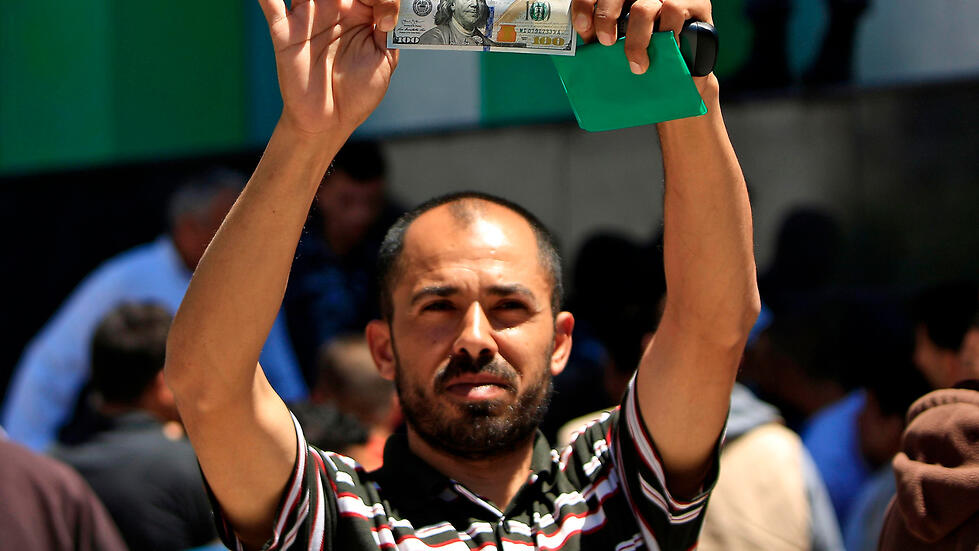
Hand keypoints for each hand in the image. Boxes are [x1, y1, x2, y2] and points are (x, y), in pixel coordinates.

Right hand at [258, 0, 399, 136]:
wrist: (330, 121)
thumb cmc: (358, 93)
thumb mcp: (384, 61)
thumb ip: (389, 33)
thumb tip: (388, 12)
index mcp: (360, 14)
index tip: (382, 20)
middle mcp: (333, 9)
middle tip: (346, 2)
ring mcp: (307, 18)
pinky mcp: (284, 32)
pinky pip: (271, 4)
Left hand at [571, 0, 711, 74]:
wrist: (692, 63)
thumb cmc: (655, 51)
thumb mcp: (628, 43)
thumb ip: (609, 40)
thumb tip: (586, 51)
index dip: (585, 5)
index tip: (583, 27)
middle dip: (605, 16)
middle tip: (605, 42)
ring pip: (644, 8)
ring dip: (637, 38)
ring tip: (637, 64)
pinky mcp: (692, 1)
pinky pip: (674, 11)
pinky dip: (667, 33)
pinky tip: (666, 49)